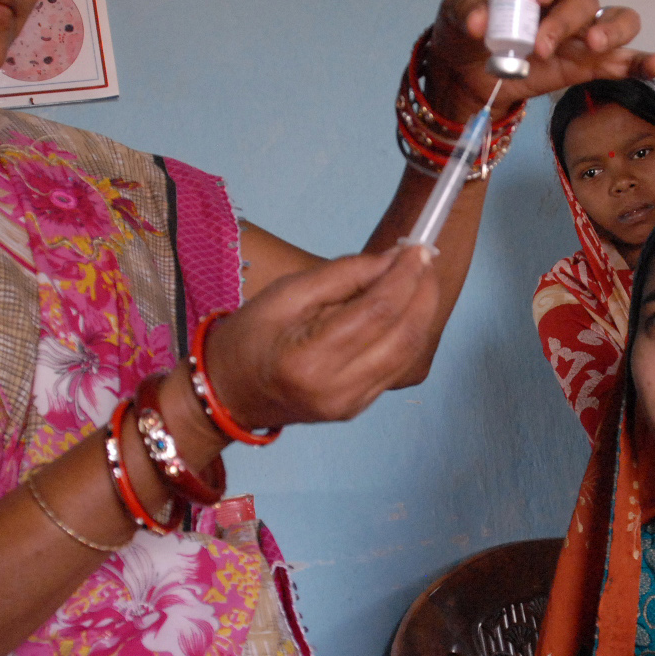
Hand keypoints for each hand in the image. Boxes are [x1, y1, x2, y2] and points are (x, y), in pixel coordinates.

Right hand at [203, 246, 439, 430]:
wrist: (229, 393)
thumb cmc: (249, 337)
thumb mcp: (286, 293)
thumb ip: (342, 275)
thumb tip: (391, 260)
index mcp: (309, 359)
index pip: (376, 313)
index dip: (403, 277)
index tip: (416, 248)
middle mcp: (337, 389)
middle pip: (402, 336)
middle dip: (423, 293)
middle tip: (426, 259)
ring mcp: (351, 404)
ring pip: (408, 354)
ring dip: (423, 312)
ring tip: (422, 278)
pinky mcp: (359, 407)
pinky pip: (397, 366)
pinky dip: (408, 333)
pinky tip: (406, 307)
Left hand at [427, 0, 654, 121]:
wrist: (466, 72)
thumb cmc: (467, 29)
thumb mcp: (455, 11)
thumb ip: (467, 11)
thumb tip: (478, 23)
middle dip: (566, 20)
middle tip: (541, 45)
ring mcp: (581, 31)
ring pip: (617, 20)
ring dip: (611, 32)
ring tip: (593, 47)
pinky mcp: (586, 63)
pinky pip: (621, 60)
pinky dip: (640, 62)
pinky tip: (654, 64)